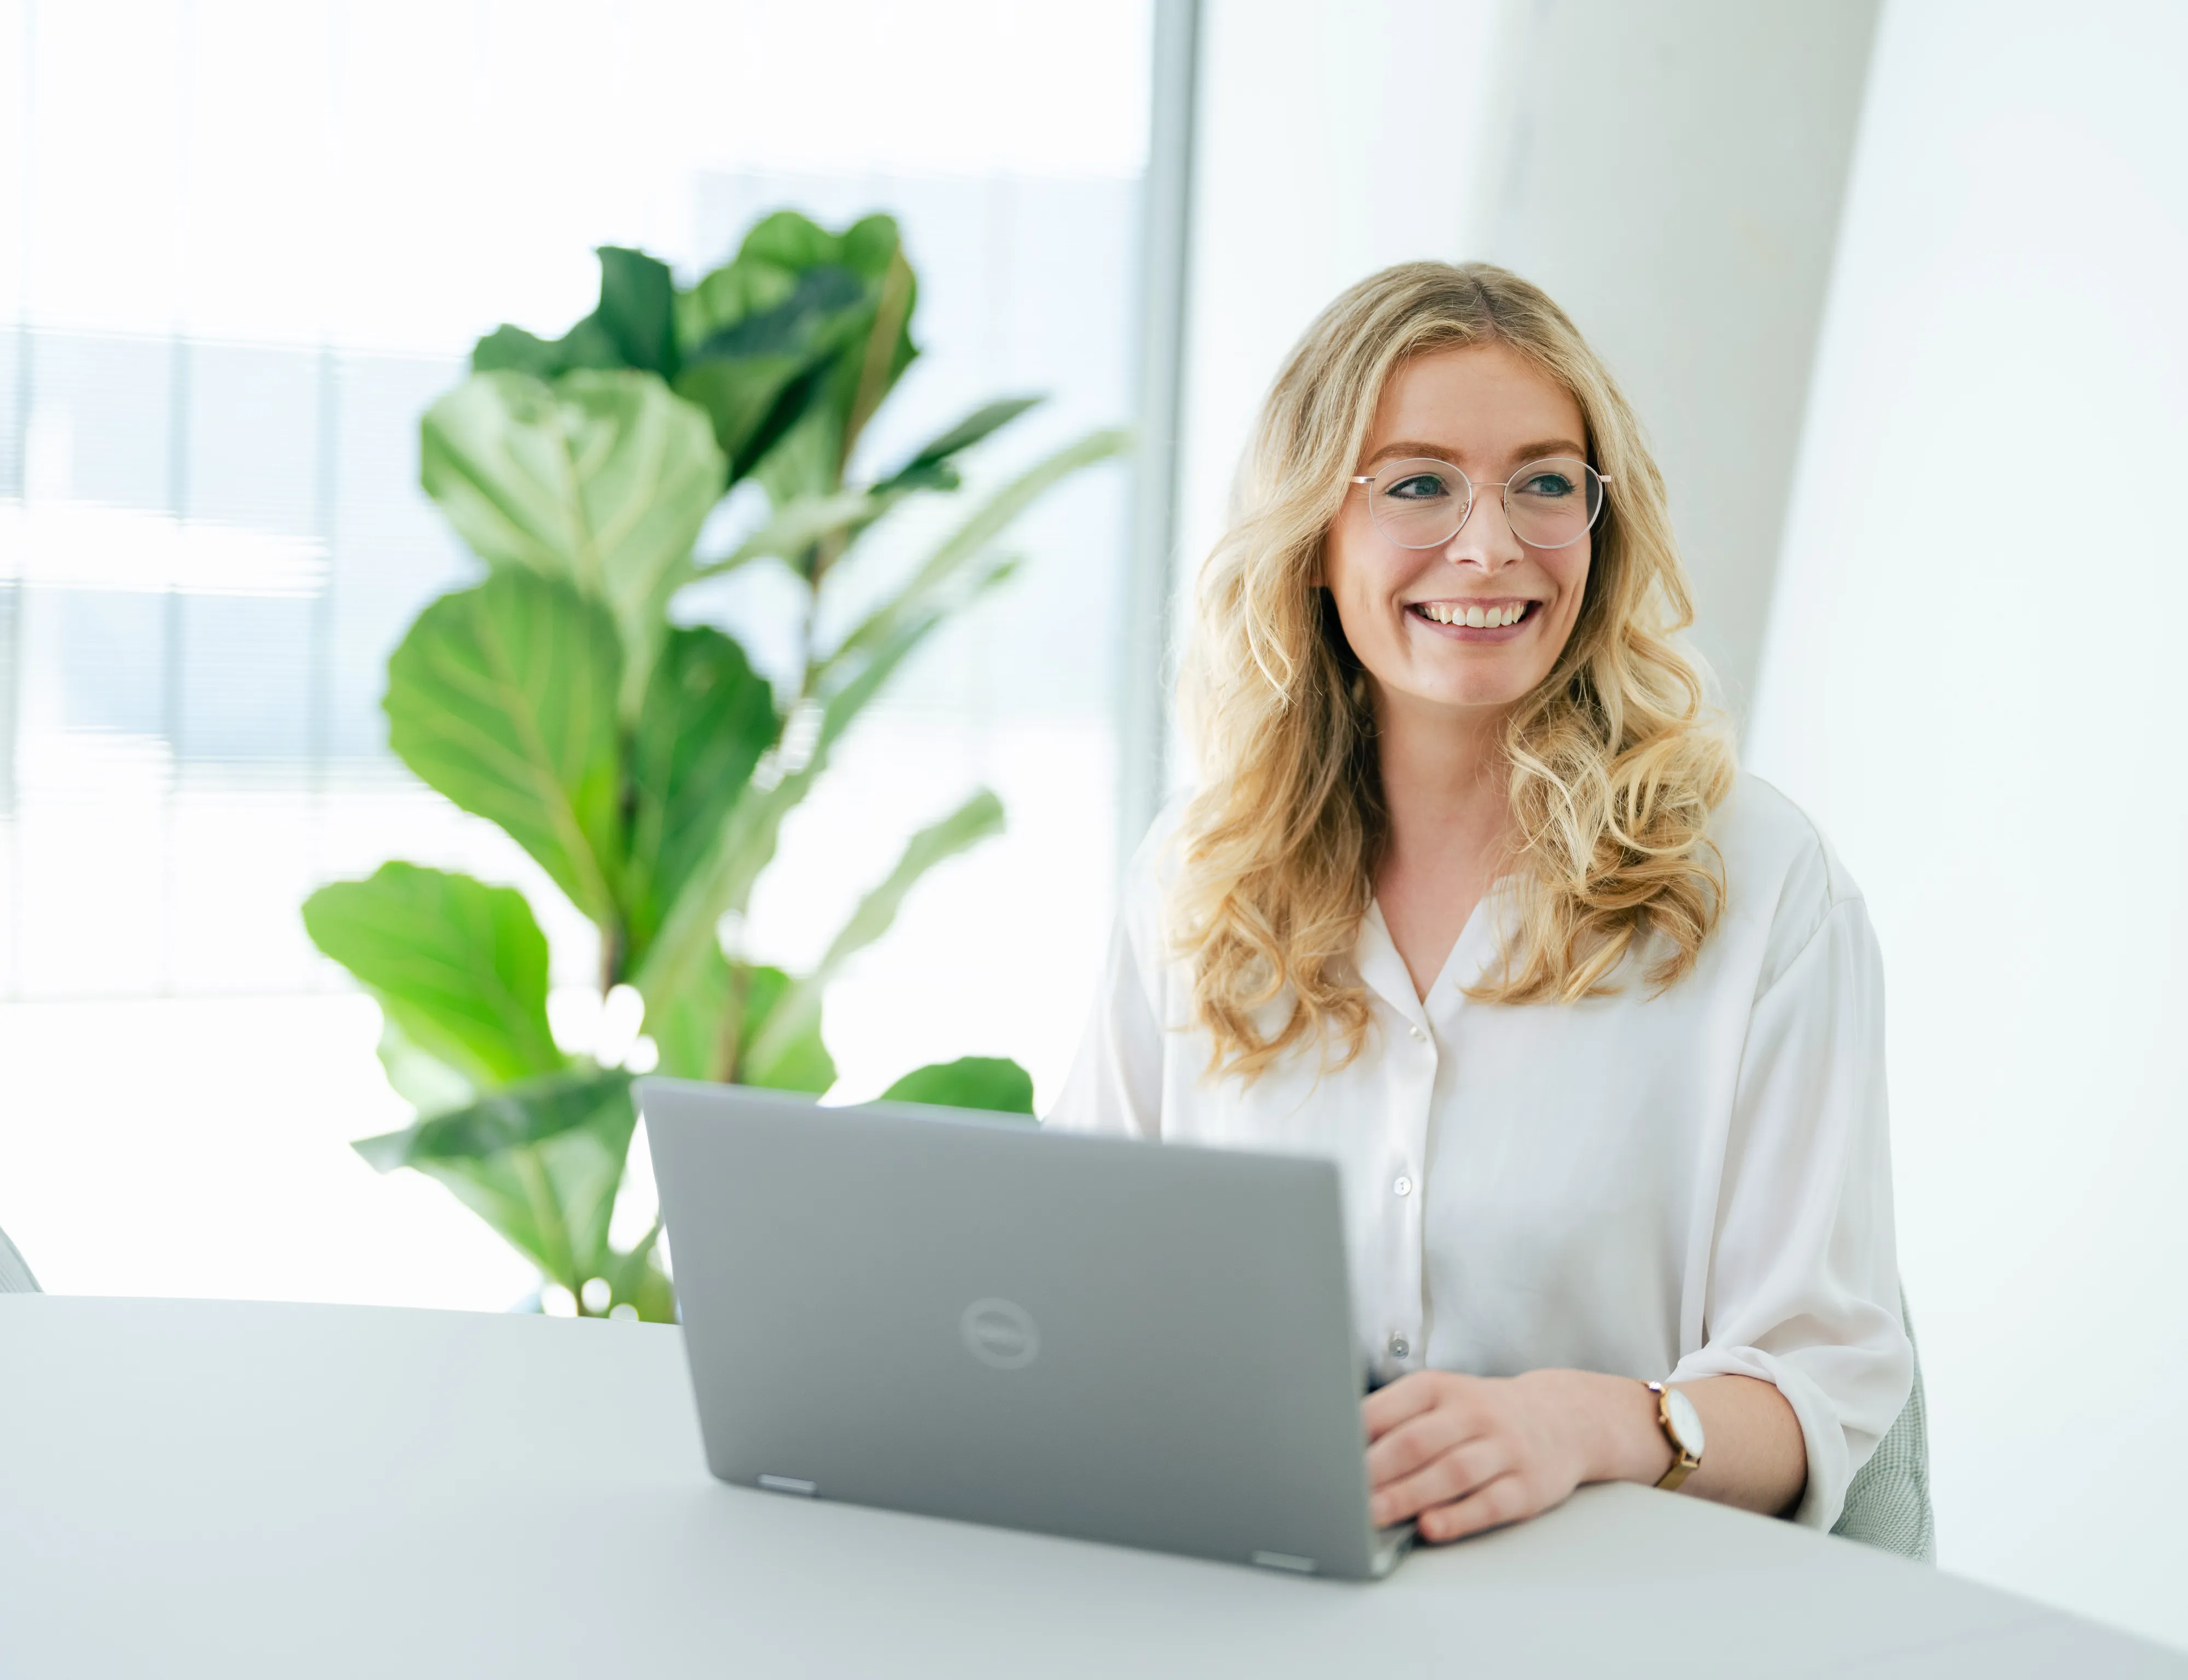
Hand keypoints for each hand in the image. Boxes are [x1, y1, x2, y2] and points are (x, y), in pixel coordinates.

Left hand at [1362, 1368, 1642, 1542]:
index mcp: (1441, 1389)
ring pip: (1452, 1472)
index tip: (1326, 1456)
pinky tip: (1431, 1526)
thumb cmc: (1484, 1413)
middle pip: (1418, 1441)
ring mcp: (1504, 1450)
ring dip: (1410, 1495)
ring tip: (1376, 1514)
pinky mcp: (1527, 1486)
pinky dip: (1459, 1517)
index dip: (1355, 1434)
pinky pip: (1490, 1503)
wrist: (1564, 1418)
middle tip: (1343, 1494)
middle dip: (1377, 1470)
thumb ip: (1397, 1419)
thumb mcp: (1442, 1398)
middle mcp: (1473, 1414)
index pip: (1391, 1407)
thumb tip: (1340, 1449)